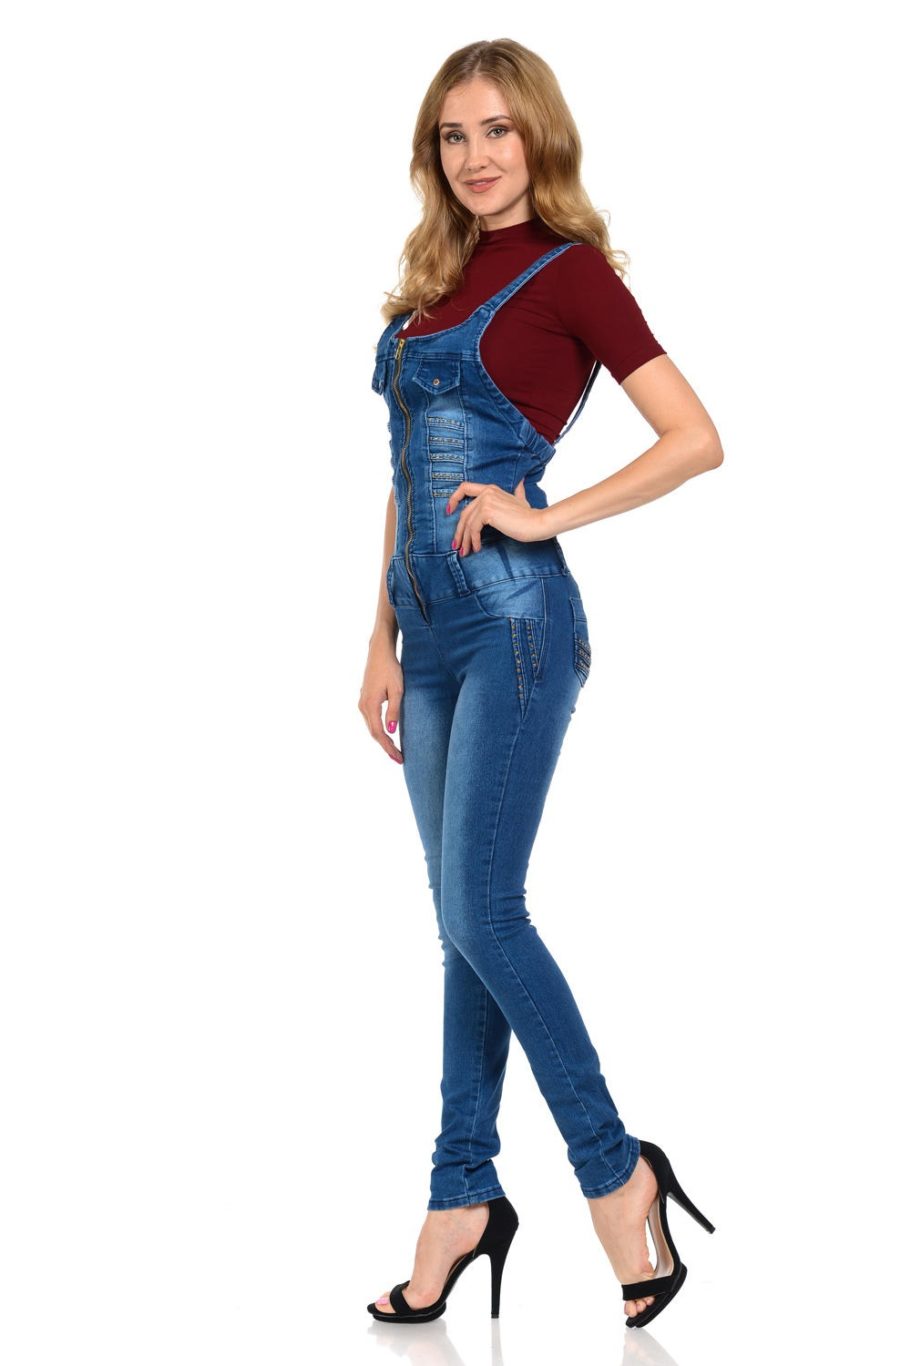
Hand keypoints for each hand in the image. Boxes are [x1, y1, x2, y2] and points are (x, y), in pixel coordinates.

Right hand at [359, 637, 403, 763]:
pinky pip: (371, 720)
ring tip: (395, 750)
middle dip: (386, 747)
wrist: (379, 653)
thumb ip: (394, 710)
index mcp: (370, 705)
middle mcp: (363, 706)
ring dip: (382, 740)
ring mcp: (362, 702)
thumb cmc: (391, 669)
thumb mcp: (397, 690)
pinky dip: (378, 730)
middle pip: (374, 733)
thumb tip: (390, 730)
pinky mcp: (365, 699)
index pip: (379, 734)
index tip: (399, 758)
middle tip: (399, 758)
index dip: (389, 748)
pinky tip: (387, 734)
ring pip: (372, 727)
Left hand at [446, 478, 548, 555]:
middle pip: (464, 513)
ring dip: (464, 539)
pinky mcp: (487, 512)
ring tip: (465, 552)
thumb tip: (521, 482)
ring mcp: (486, 501)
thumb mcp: (521, 500)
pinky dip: (473, 540)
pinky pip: (473, 528)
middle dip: (459, 531)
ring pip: (467, 522)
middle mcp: (487, 492)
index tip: (448, 512)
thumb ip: (518, 492)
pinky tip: (477, 548)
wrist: (536, 523)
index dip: (453, 498)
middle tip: (457, 546)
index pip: (465, 487)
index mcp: (491, 488)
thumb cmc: (529, 515)